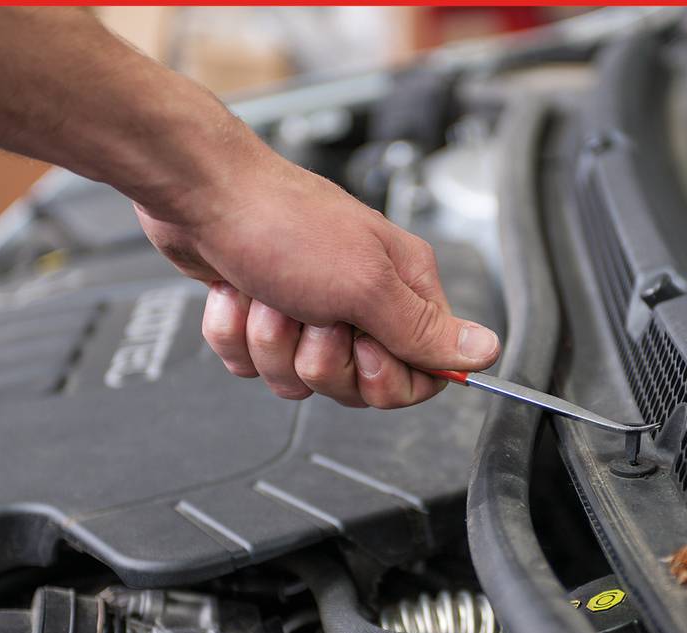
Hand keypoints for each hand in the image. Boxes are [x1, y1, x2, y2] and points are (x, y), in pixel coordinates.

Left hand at [135, 137, 499, 407]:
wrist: (199, 194)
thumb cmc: (283, 222)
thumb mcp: (366, 286)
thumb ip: (425, 331)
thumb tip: (488, 351)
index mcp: (402, 288)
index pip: (423, 372)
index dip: (390, 378)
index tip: (365, 351)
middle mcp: (362, 300)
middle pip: (358, 384)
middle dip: (321, 359)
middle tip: (313, 316)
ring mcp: (311, 309)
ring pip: (299, 377)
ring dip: (273, 343)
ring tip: (270, 296)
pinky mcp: (266, 315)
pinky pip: (255, 363)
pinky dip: (238, 334)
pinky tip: (239, 294)